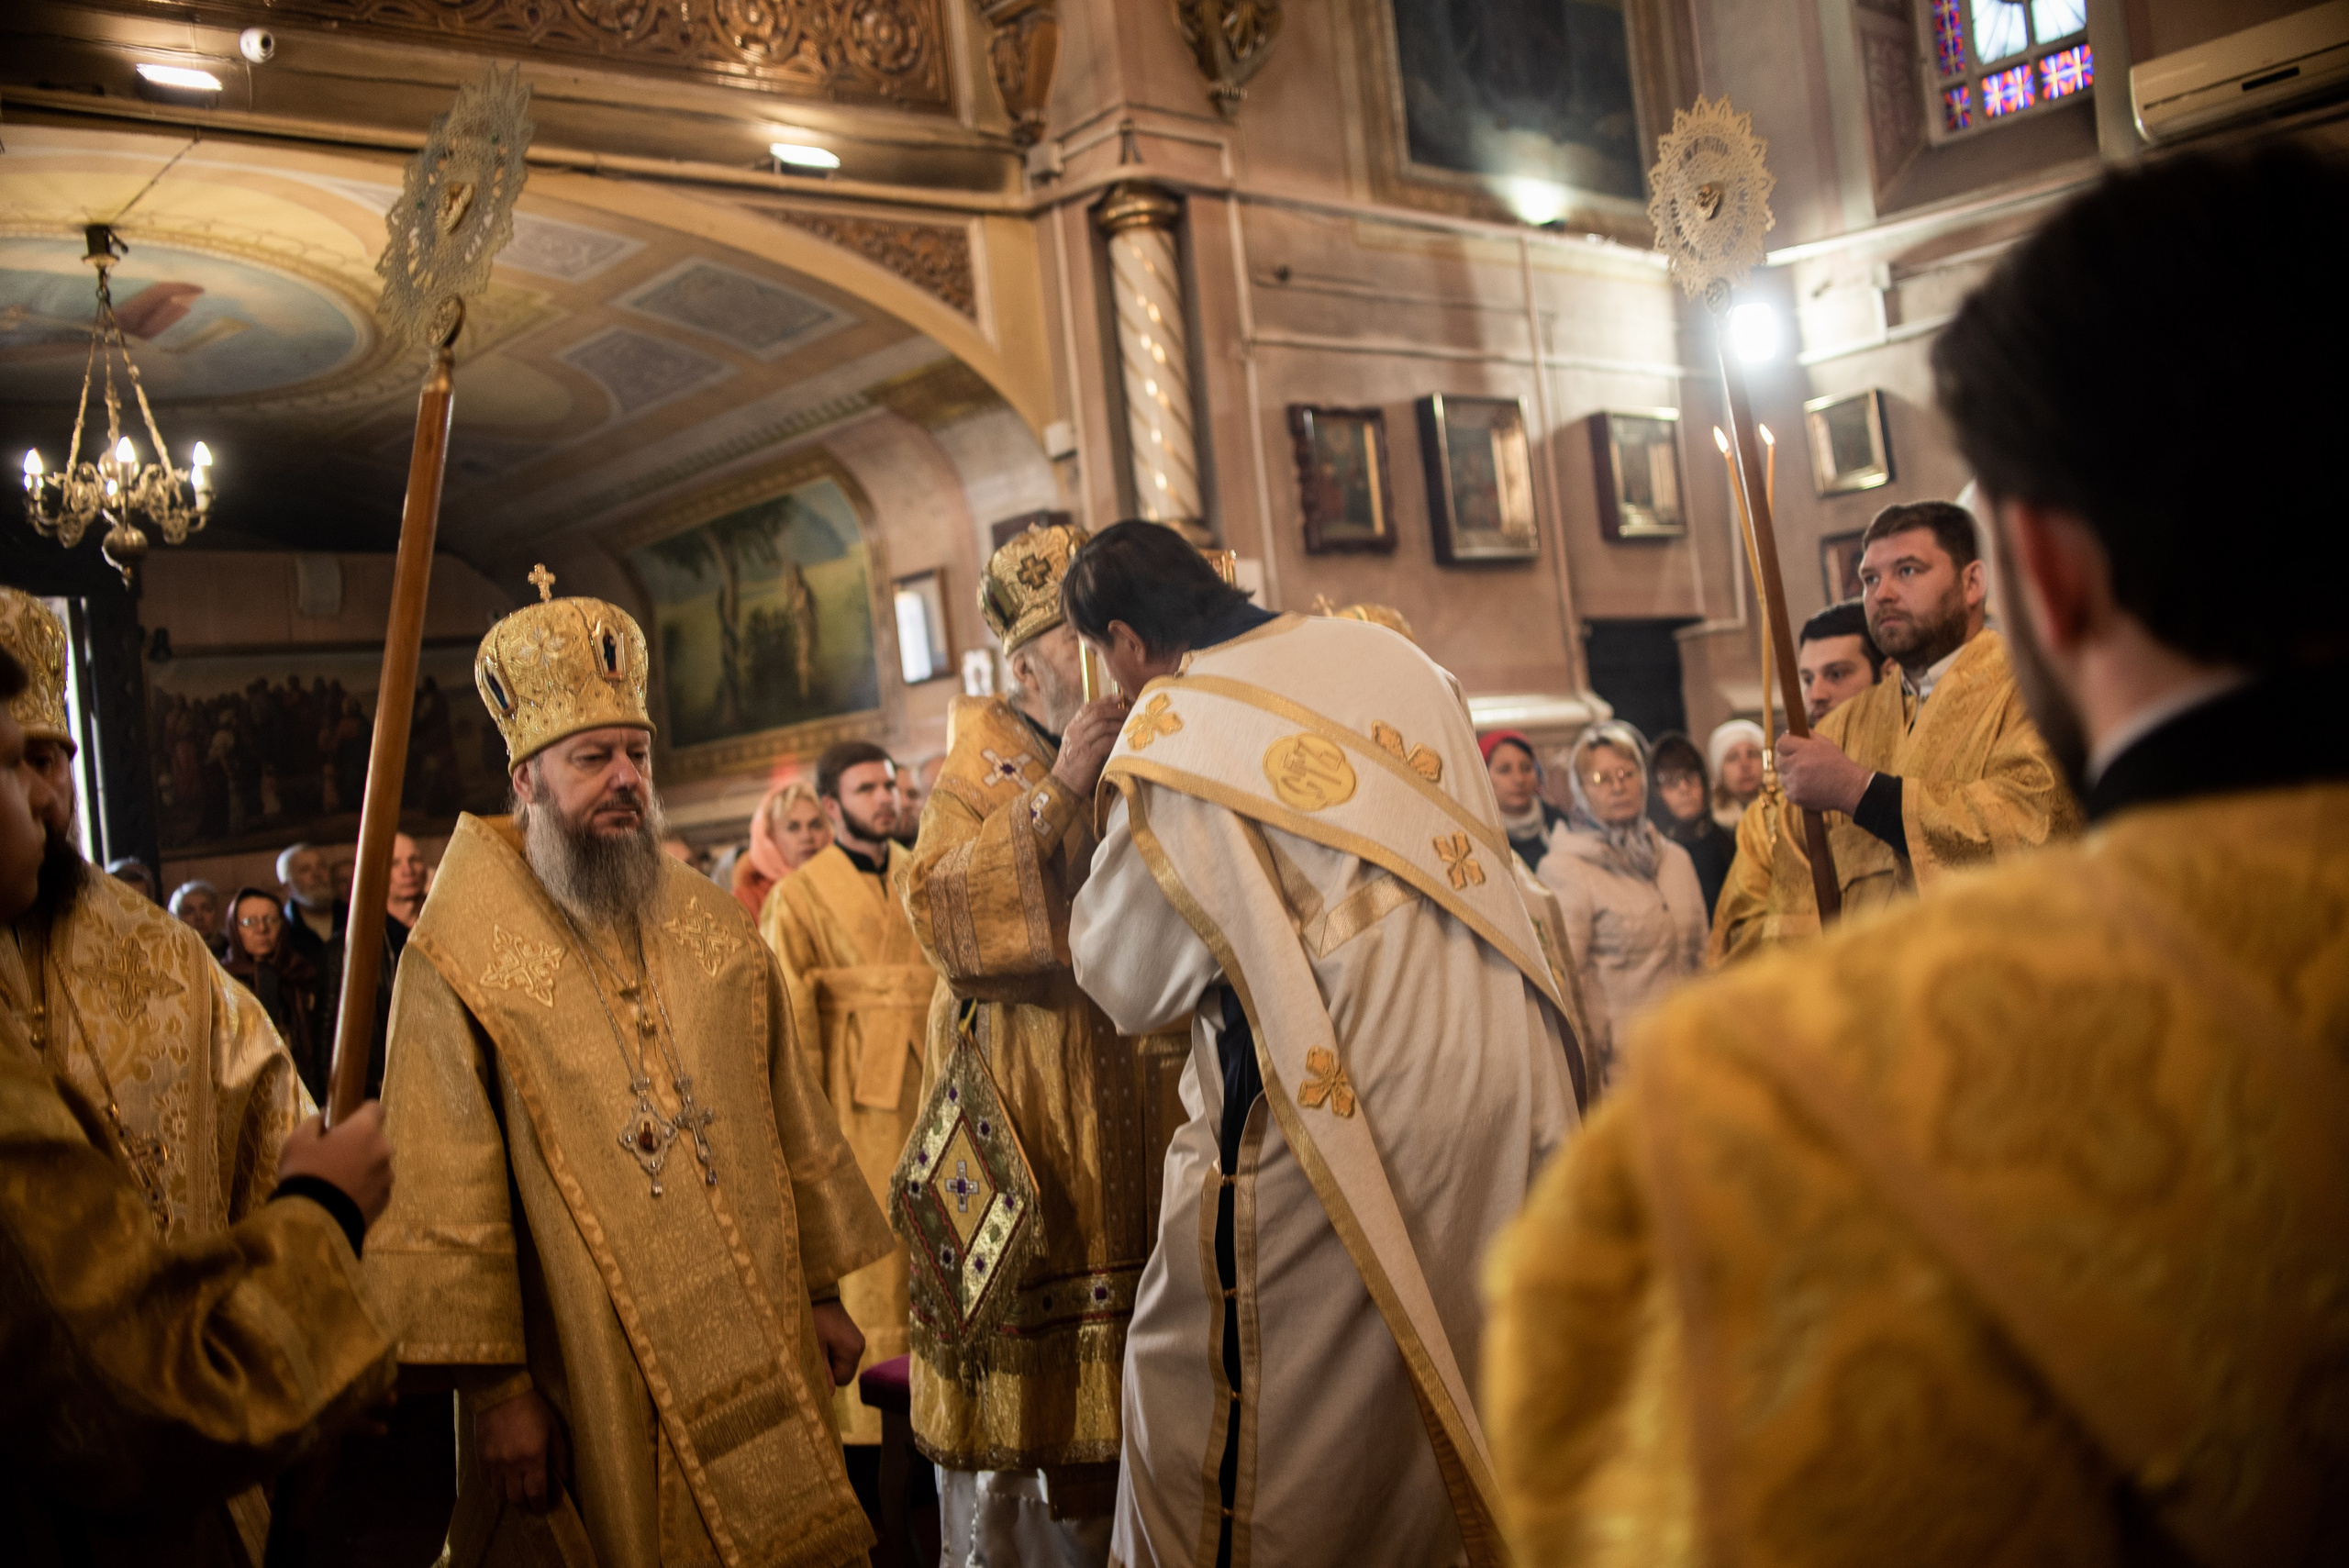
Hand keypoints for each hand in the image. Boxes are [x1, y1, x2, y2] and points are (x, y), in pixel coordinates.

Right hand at [277, 1101, 393, 1226]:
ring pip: (377, 1165)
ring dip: (364, 1168)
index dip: (363, 1112)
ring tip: (339, 1183)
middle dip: (360, 1144)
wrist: (315, 1221)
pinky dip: (366, 1189)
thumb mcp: (297, 1142)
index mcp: (364, 1130)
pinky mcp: (386, 1200)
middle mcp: (383, 1150)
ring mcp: (387, 1177)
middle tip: (336, 1157)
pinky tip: (345, 1199)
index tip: (349, 1120)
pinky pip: (377, 1187)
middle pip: (375, 1140)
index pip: (375, 1108)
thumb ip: (313, 1123)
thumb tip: (324, 1117)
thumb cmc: (305, 1173)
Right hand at [476, 1389, 563, 1513]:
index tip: (544, 1508)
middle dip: (526, 1506)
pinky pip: (486, 1482)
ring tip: (518, 1493)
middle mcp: (511, 1466)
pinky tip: (503, 1482)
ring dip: (510, 1497)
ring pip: (499, 1494)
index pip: (536, 1493)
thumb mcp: (553, 1428)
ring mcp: (493, 1464)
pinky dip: (495, 1486)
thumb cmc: (532, 1408)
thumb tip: (563, 1478)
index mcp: (532, 1458)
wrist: (500, 1394)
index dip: (540, 1505)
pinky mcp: (480, 1459)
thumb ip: (560, 1455)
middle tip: (532, 1505)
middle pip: (516, 1499)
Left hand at [811, 1299, 863, 1387]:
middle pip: (845, 1373)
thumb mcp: (814, 1348)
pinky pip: (844, 1354)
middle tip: (817, 1352)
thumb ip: (822, 1372)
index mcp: (852, 1350)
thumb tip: (828, 1397)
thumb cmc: (813, 1320)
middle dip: (830, 1368)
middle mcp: (860, 1347)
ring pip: (844, 1364)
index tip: (816, 1361)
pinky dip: (834, 1352)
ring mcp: (858, 1341)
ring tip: (820, 1343)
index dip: (827, 1376)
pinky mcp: (853, 1336)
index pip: (842, 1380)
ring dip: (831, 1360)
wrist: (818, 1293)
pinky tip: (825, 1339)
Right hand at [1050, 696, 1132, 797]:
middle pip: (1097, 713)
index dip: (1105, 700)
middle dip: (1116, 711)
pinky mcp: (1088, 755)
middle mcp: (1074, 732)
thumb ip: (1089, 733)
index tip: (1119, 697)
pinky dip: (1117, 738)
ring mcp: (1080, 743)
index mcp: (1072, 727)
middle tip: (1130, 712)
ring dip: (1119, 724)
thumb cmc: (1074, 766)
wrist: (1063, 784)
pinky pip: (1106, 741)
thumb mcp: (1078, 744)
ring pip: (1102, 725)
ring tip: (1130, 725)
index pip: (1088, 707)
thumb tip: (1111, 723)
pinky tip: (1125, 739)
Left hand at [1775, 733, 1871, 815]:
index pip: (1781, 743)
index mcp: (1805, 749)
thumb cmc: (1838, 764)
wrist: (1850, 789)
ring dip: (1790, 776)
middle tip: (1799, 764)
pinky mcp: (1795, 795)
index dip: (1785, 745)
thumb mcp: (1826, 744)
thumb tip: (1789, 732)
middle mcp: (1797, 764)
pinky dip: (1794, 789)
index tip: (1789, 748)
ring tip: (1807, 777)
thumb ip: (1807, 736)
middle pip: (1779, 760)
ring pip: (1782, 776)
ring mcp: (1795, 781)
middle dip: (1787, 761)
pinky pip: (1787, 790)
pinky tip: (1808, 787)